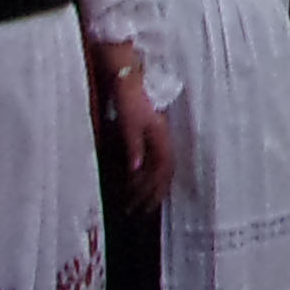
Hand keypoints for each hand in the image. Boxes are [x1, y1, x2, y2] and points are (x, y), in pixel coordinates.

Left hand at [117, 80, 173, 204]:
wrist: (126, 77)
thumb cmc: (128, 97)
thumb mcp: (129, 122)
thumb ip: (134, 146)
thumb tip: (136, 170)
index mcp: (160, 135)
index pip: (163, 168)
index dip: (156, 190)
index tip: (145, 208)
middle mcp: (161, 137)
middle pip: (161, 172)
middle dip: (151, 194)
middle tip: (137, 212)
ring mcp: (155, 135)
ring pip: (156, 167)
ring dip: (146, 186)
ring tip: (134, 203)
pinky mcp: (148, 132)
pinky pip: (151, 159)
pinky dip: (144, 174)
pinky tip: (135, 181)